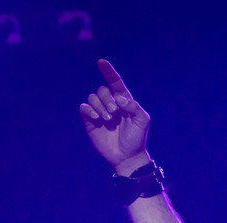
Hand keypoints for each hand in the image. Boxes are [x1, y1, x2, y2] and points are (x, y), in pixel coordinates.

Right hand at [79, 59, 151, 174]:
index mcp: (124, 101)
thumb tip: (119, 98)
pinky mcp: (90, 121)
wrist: (127, 156)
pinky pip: (84, 107)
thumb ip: (134, 106)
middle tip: (115, 112)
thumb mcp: (142, 120)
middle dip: (107, 99)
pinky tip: (96, 118)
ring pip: (92, 97)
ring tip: (108, 119)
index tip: (101, 62)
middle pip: (102, 90)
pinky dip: (89, 110)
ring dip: (100, 106)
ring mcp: (100, 112)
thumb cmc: (136, 138)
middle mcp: (111, 104)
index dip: (109, 72)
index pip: (115, 83)